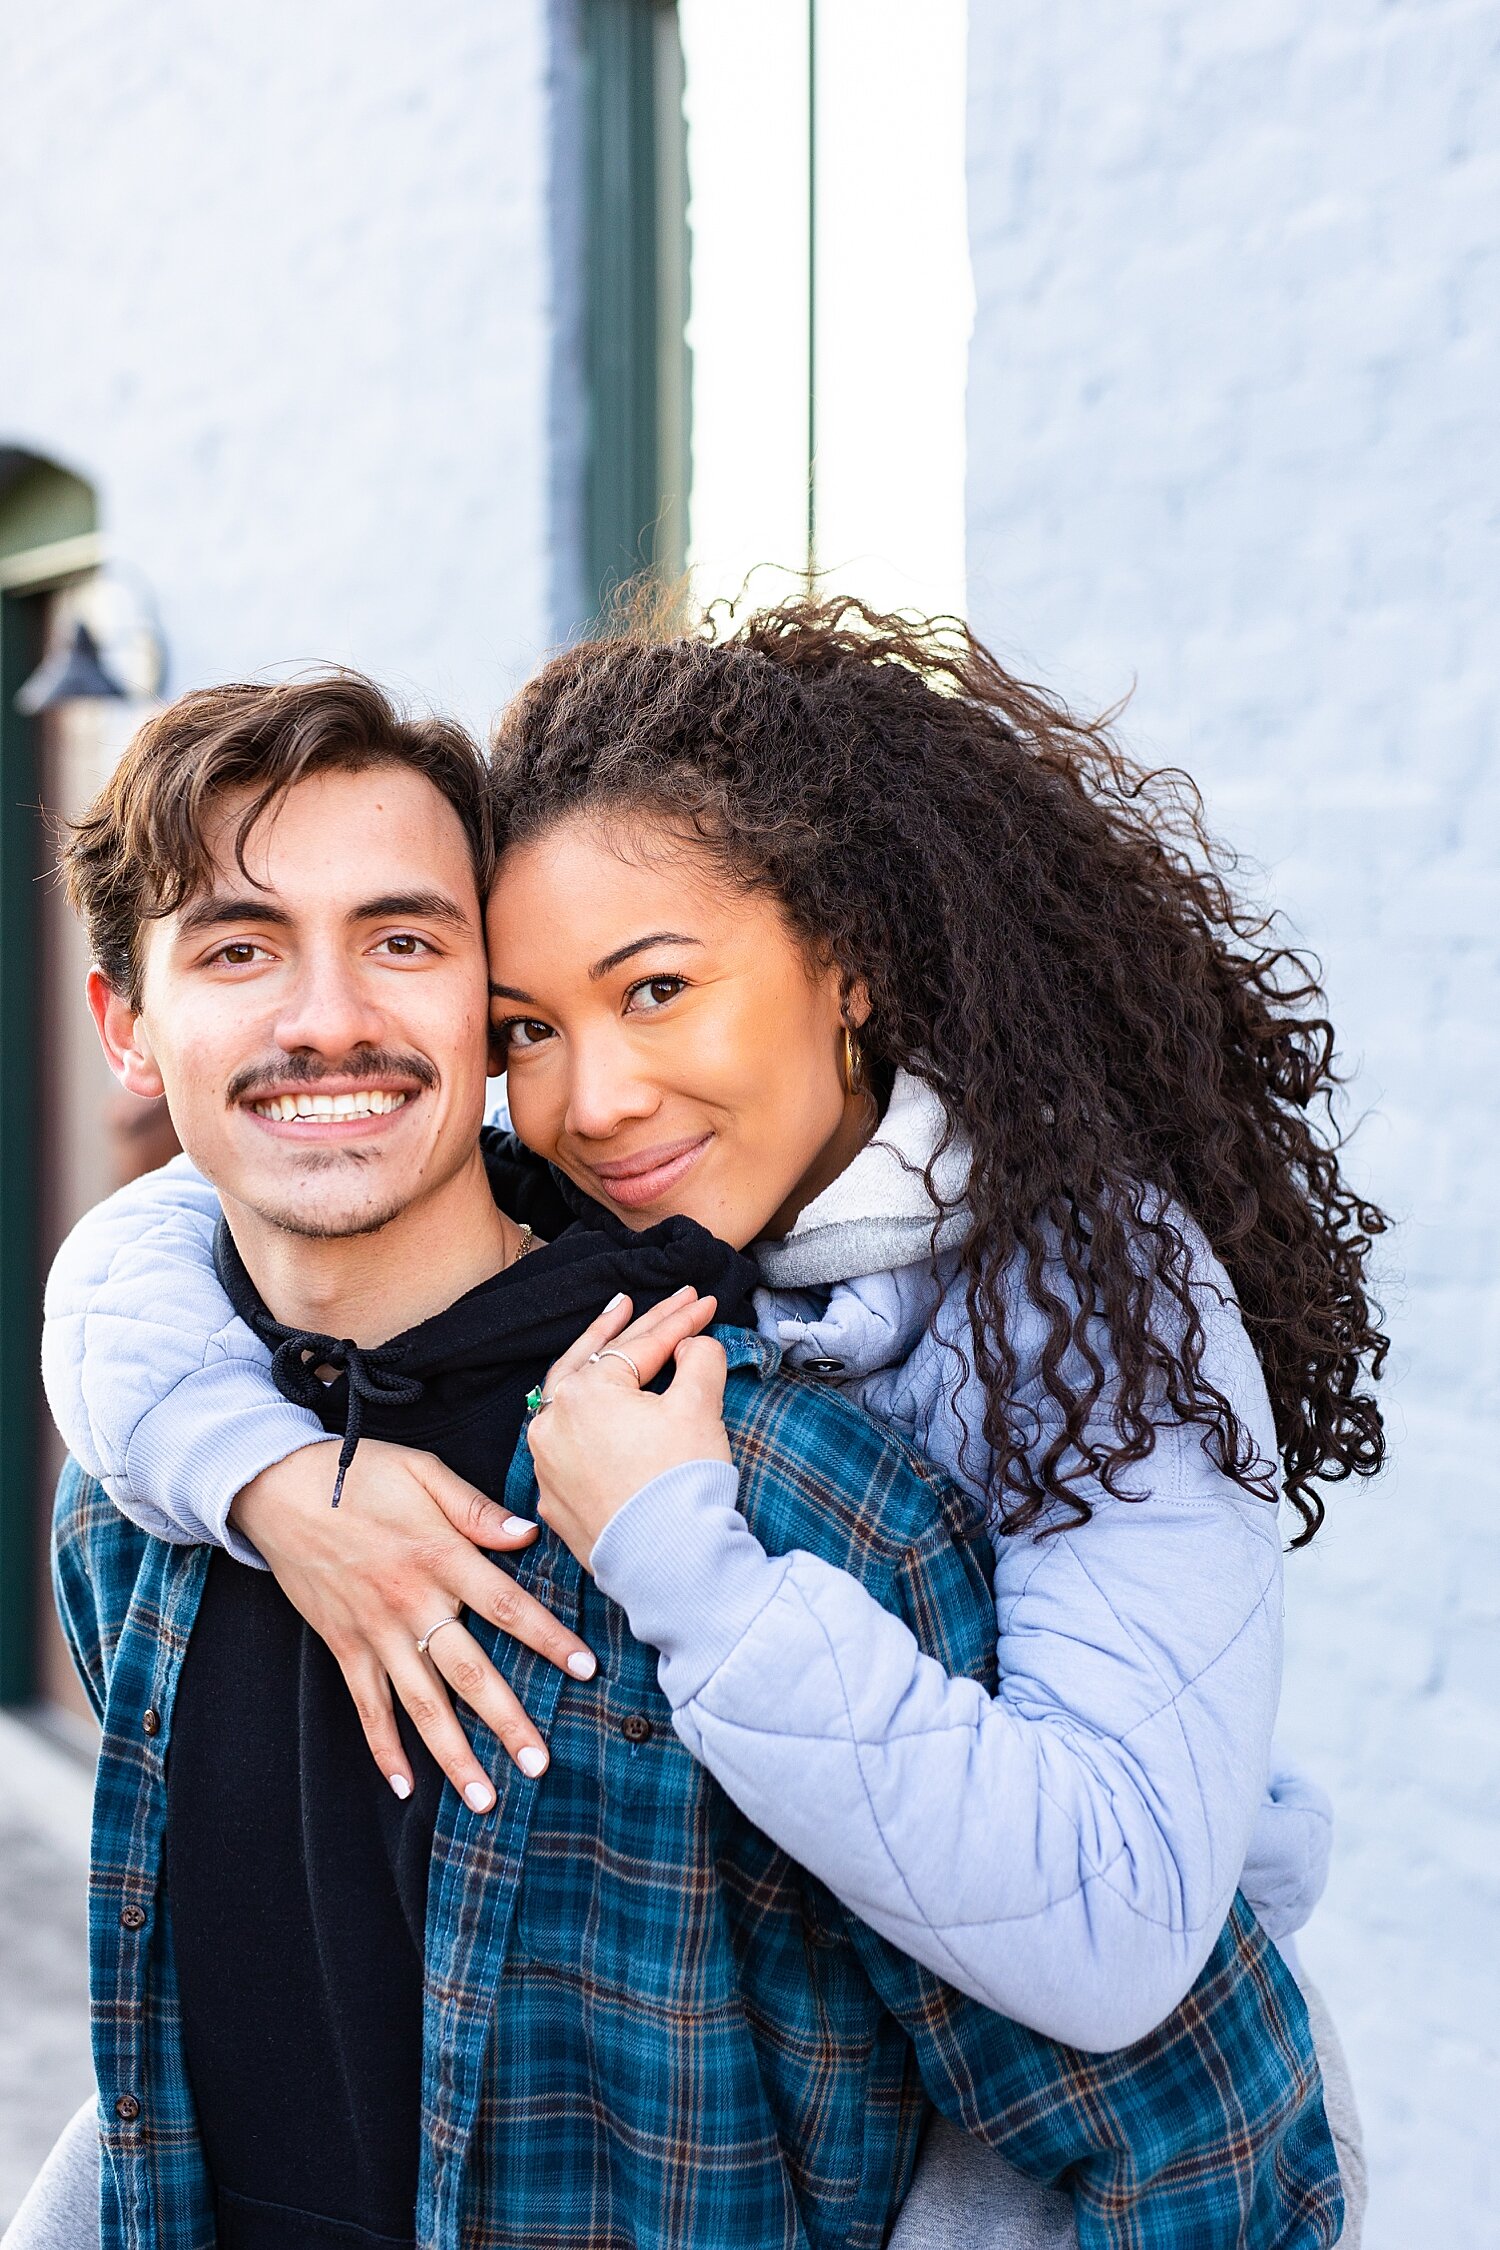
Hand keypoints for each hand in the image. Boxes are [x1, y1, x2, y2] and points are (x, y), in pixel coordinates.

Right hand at [230, 1439, 597, 1807]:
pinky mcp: (343, 1646)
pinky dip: (385, 1749)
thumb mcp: (423, 1473)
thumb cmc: (358, 1475)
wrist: (278, 1491)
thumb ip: (476, 1509)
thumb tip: (529, 1534)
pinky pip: (367, 1707)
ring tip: (485, 1798)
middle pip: (469, 1672)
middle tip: (540, 1764)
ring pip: (421, 1705)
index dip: (548, 1639)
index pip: (507, 1606)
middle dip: (507, 1722)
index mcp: (440, 1557)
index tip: (586, 1670)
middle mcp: (411, 1603)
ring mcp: (374, 1631)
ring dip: (454, 1755)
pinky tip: (406, 1786)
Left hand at [527, 1287, 729, 1570]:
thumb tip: (691, 1346)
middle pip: (597, 1358)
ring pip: (571, 1398)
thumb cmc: (682, 1482)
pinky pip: (568, 1443)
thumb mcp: (700, 1406)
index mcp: (585, 1391)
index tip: (706, 1302)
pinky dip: (586, 1419)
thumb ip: (699, 1357)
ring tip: (615, 1328)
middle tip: (666, 1301)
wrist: (669, 1564)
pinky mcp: (554, 1498)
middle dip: (636, 1325)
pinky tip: (599, 1408)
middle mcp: (552, 1422)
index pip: (643, 1345)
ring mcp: (548, 1463)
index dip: (681, 1320)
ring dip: (597, 1363)